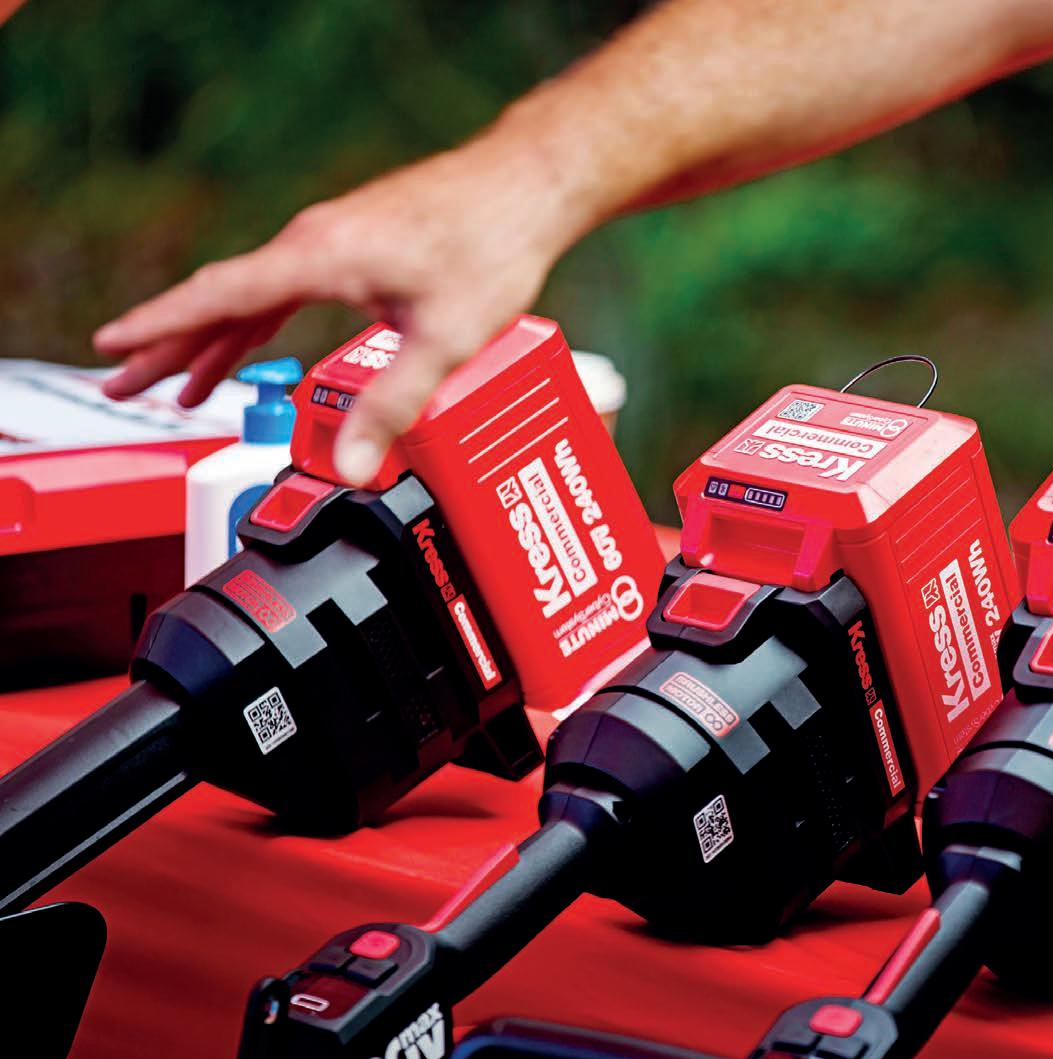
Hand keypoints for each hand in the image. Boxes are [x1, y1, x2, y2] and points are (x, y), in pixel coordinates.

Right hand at [94, 131, 579, 484]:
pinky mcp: (354, 244)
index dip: (160, 327)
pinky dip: (255, 320)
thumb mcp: (445, 339)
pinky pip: (284, 287)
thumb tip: (350, 463)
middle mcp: (314, 240)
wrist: (525, 185)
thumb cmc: (492, 243)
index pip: (218, 297)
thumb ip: (393, 404)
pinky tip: (246, 343)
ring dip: (211, 337)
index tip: (113, 348)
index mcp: (319, 256)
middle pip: (221, 299)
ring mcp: (331, 239)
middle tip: (122, 385)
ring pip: (252, 294)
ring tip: (177, 384)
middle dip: (168, 344)